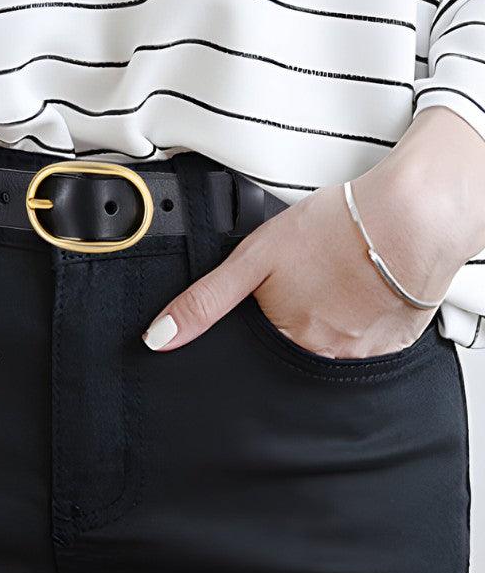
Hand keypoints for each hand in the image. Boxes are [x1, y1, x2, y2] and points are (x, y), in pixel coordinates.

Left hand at [142, 107, 484, 357]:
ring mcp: (365, 353)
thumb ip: (205, 302)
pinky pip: (370, 338)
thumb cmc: (336, 229)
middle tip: (317, 277)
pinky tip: (365, 288)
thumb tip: (158, 340)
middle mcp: (325, 357)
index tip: (284, 293)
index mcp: (288, 340)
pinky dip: (363, 316)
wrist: (413, 215)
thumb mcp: (252, 259)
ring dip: (333, 314)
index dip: (268, 315)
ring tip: (340, 277)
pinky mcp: (397, 342)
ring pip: (335, 341)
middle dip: (300, 314)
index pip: (262, 345)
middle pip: (298, 344)